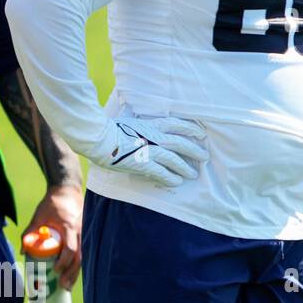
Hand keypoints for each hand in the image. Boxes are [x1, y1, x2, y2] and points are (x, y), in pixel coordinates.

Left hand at [23, 184, 83, 289]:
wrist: (68, 190)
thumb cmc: (53, 202)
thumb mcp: (39, 215)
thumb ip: (30, 232)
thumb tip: (23, 251)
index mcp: (70, 227)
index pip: (70, 249)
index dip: (64, 262)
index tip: (55, 270)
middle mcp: (80, 232)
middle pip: (79, 257)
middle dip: (72, 273)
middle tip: (63, 286)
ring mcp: (84, 233)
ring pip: (83, 257)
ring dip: (76, 272)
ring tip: (68, 286)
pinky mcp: (84, 234)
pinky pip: (83, 252)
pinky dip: (77, 264)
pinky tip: (73, 274)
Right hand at [87, 116, 207, 187]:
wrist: (98, 138)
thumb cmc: (109, 128)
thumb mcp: (129, 120)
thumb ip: (139, 122)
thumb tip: (140, 120)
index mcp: (151, 124)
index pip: (177, 124)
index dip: (191, 128)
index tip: (201, 133)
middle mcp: (155, 137)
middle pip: (181, 143)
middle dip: (194, 150)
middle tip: (205, 156)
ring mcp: (150, 150)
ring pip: (174, 160)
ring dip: (185, 167)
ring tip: (193, 174)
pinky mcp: (143, 164)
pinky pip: (161, 172)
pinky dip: (170, 177)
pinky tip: (177, 181)